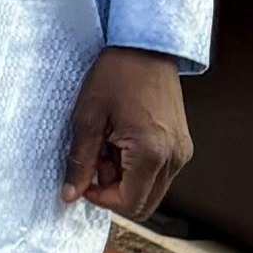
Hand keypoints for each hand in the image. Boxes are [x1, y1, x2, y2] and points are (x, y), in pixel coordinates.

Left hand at [64, 46, 191, 218]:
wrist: (145, 48)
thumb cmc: (115, 76)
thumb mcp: (87, 118)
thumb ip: (80, 161)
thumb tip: (70, 194)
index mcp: (152, 154)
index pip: (130, 204)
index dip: (102, 199)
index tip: (83, 180)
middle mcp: (175, 158)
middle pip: (144, 203)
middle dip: (114, 191)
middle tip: (93, 162)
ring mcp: (182, 152)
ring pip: (152, 188)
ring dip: (125, 178)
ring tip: (105, 145)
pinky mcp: (181, 144)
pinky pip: (159, 171)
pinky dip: (137, 167)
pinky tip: (119, 140)